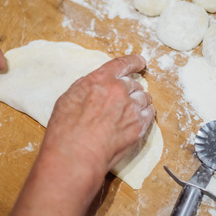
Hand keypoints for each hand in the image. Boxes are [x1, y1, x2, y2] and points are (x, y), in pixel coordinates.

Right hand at [44, 54, 155, 176]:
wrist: (75, 154)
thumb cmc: (66, 129)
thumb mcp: (69, 97)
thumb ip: (87, 87)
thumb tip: (96, 85)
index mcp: (101, 79)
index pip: (123, 64)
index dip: (134, 61)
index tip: (140, 61)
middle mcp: (119, 90)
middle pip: (134, 84)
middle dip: (131, 90)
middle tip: (124, 99)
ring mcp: (131, 108)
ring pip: (144, 99)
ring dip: (139, 102)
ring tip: (131, 111)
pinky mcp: (138, 127)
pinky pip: (149, 115)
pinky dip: (145, 115)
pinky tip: (137, 120)